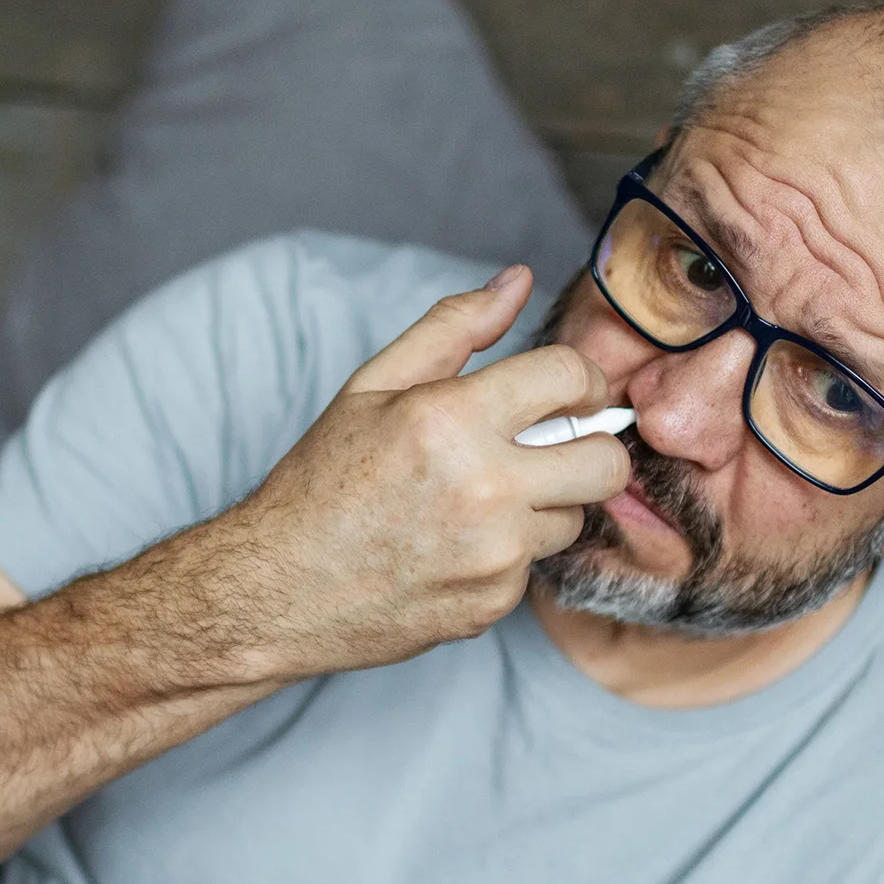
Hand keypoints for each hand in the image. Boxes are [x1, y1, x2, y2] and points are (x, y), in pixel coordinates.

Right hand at [210, 264, 631, 678]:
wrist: (277, 590)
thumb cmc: (321, 482)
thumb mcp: (372, 386)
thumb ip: (453, 327)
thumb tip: (517, 279)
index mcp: (450, 418)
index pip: (571, 377)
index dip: (582, 379)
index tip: (569, 392)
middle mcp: (483, 487)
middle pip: (605, 460)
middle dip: (589, 446)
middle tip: (551, 447)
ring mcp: (492, 554)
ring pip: (573, 517)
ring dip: (543, 505)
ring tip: (478, 503)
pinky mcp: (491, 604)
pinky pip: (533, 567)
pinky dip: (505, 555)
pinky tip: (450, 550)